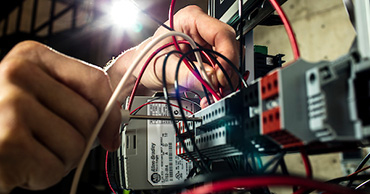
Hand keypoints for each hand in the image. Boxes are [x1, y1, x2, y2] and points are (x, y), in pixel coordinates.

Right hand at [0, 41, 120, 192]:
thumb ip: (76, 98)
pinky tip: (21, 164)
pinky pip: (55, 167)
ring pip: (76, 145)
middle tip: (50, 141)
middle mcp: (18, 74)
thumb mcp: (39, 96)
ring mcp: (10, 106)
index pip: (95, 80)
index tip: (110, 131)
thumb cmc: (6, 122)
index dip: (110, 112)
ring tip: (32, 151)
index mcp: (31, 57)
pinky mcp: (7, 142)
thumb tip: (116, 117)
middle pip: (89, 116)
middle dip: (79, 140)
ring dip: (61, 159)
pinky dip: (43, 176)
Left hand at [106, 5, 238, 103]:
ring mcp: (206, 43)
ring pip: (228, 60)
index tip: (221, 75)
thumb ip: (186, 73)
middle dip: (227, 71)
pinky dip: (220, 83)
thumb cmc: (144, 60)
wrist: (139, 71)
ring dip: (225, 79)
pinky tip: (213, 92)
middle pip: (228, 47)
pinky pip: (222, 69)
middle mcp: (201, 29)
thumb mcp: (163, 66)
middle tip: (221, 88)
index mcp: (190, 20)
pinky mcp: (207, 57)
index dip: (226, 55)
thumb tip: (209, 80)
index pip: (221, 33)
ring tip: (215, 93)